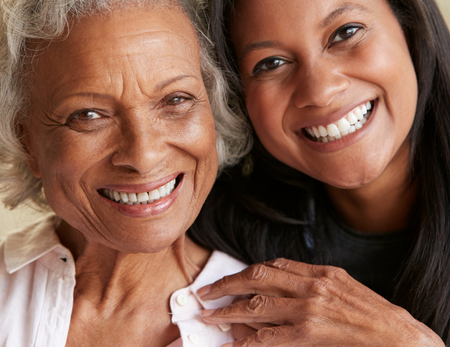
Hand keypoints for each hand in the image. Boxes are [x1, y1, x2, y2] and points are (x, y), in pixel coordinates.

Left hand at [198, 258, 443, 346]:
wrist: (401, 340)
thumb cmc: (374, 316)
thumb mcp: (343, 287)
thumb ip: (311, 283)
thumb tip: (277, 286)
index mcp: (319, 272)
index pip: (271, 266)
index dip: (244, 273)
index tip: (228, 279)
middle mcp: (310, 286)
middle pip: (257, 279)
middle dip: (226, 286)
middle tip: (204, 294)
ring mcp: (308, 310)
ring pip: (256, 305)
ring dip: (228, 311)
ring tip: (209, 316)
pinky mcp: (308, 335)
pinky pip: (268, 337)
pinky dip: (247, 340)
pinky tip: (233, 343)